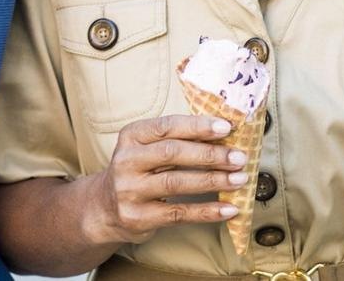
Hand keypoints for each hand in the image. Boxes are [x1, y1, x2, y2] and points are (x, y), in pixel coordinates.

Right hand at [82, 114, 248, 245]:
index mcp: (131, 136)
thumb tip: (224, 134)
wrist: (104, 207)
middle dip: (209, 154)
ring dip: (213, 180)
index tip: (226, 128)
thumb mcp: (147, 148)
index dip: (197, 126)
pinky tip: (228, 209)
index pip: (166, 126)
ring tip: (239, 179)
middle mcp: (126, 161)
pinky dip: (207, 211)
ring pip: (176, 183)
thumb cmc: (138, 171)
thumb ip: (177, 140)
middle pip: (172, 153)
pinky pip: (178, 213)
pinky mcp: (138, 217)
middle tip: (238, 157)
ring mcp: (130, 190)